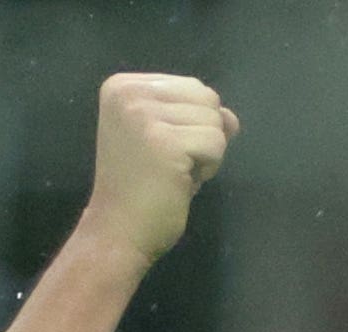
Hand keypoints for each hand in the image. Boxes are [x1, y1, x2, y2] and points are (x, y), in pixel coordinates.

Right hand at [82, 72, 235, 271]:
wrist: (117, 230)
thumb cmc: (142, 188)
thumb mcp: (168, 141)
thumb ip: (197, 120)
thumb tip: (230, 116)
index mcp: (123, 86)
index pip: (191, 86)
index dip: (192, 123)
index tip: (163, 149)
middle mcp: (130, 92)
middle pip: (206, 98)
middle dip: (203, 135)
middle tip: (172, 164)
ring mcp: (144, 114)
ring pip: (215, 121)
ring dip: (206, 154)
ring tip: (174, 173)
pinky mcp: (165, 141)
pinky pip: (216, 144)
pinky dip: (208, 168)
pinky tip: (180, 181)